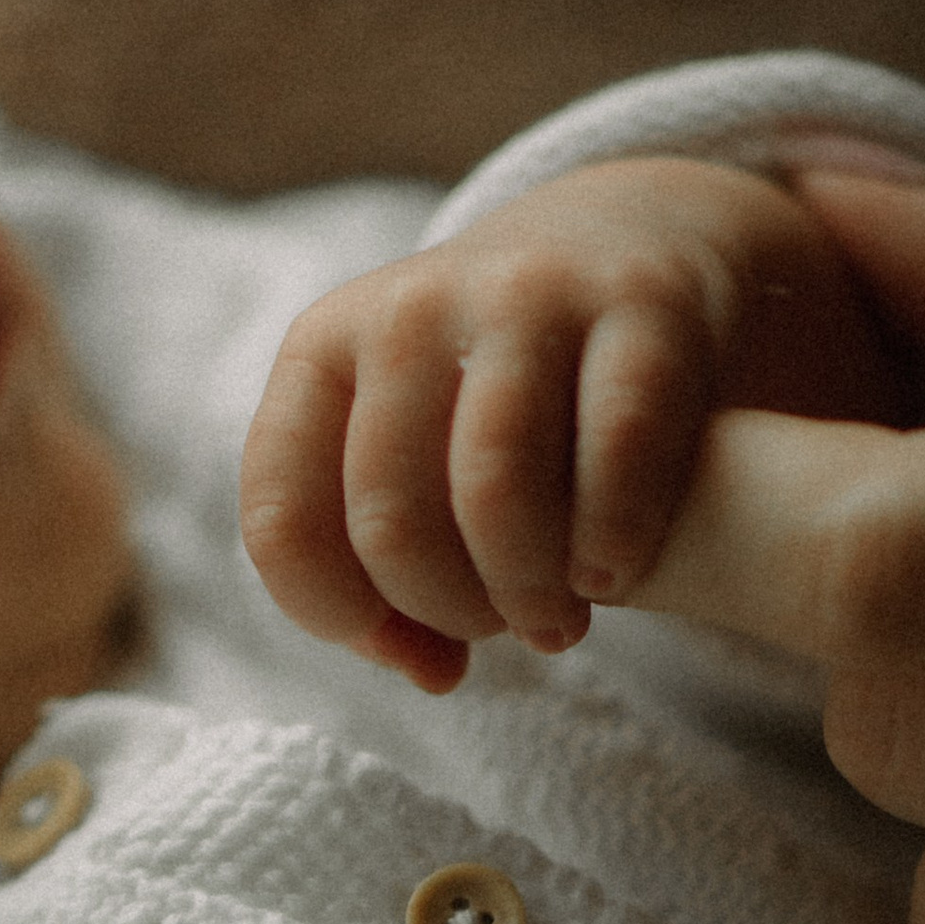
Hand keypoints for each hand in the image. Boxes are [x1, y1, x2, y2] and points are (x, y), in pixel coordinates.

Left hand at [240, 158, 910, 693]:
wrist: (627, 252)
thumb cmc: (498, 401)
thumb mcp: (413, 460)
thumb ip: (386, 570)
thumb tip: (429, 671)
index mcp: (324, 350)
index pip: (284, 523)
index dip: (341, 617)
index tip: (414, 642)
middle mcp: (411, 309)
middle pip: (392, 522)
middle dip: (452, 610)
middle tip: (507, 630)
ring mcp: (526, 294)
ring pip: (494, 491)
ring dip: (527, 594)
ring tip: (559, 621)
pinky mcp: (640, 303)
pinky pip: (615, 449)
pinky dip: (610, 541)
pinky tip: (610, 573)